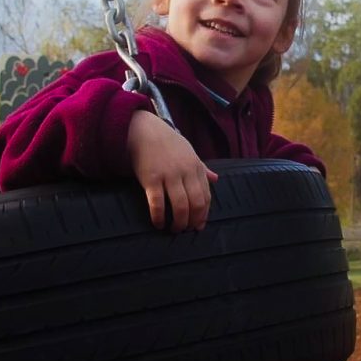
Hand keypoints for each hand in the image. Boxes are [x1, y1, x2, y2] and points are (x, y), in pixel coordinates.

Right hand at [127, 110, 217, 231]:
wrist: (144, 130)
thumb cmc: (166, 142)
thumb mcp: (189, 152)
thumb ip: (202, 168)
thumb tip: (216, 179)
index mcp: (196, 167)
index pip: (206, 196)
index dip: (203, 214)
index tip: (198, 225)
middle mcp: (185, 172)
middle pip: (196, 204)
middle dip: (193, 222)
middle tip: (186, 230)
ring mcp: (169, 175)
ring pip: (180, 206)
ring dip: (179, 223)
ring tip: (173, 229)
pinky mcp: (151, 179)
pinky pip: (158, 204)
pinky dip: (159, 217)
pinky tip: (158, 224)